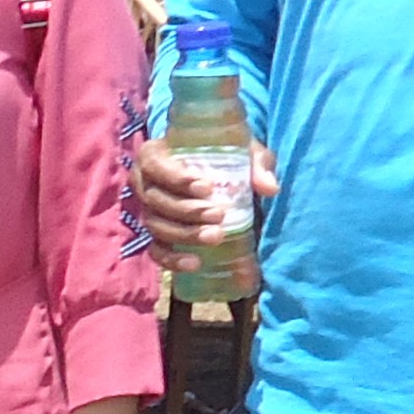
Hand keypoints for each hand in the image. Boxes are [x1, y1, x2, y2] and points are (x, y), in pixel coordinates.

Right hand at [135, 138, 278, 278]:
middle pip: (155, 200)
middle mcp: (144, 183)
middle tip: (219, 214)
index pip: (154, 165)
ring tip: (215, 237)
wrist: (213, 168)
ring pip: (156, 226)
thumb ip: (257, 163)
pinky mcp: (156, 235)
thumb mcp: (242, 150)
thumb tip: (270, 188)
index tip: (206, 187)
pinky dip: (172, 259)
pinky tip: (194, 263)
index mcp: (154, 155)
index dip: (175, 178)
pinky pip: (156, 251)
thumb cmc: (224, 153)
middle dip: (186, 210)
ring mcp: (147, 211)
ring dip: (184, 234)